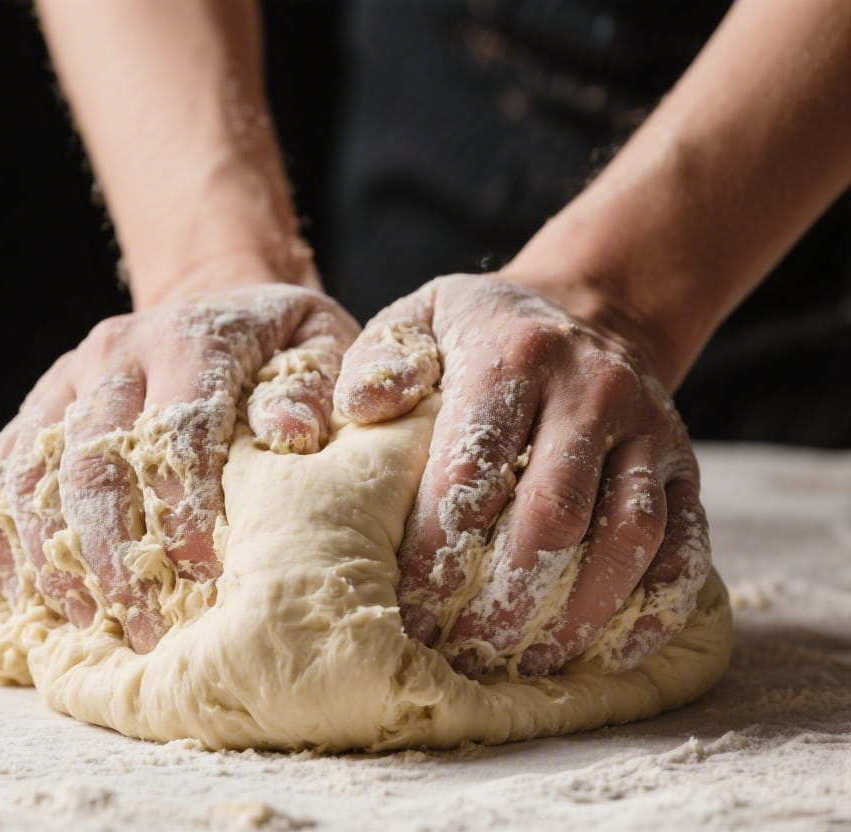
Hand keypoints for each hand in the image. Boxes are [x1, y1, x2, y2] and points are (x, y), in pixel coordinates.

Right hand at [0, 280, 358, 653]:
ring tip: (90, 621)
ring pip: (33, 471)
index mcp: (189, 337)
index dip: (182, 508)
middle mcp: (115, 353)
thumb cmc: (277, 344)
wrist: (214, 301)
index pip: (175, 428)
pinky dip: (3, 537)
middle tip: (142, 624)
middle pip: (93, 458)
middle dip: (113, 550)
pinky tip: (29, 595)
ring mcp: (65, 380)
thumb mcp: (319, 344)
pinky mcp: (36, 407)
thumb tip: (290, 433)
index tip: (203, 576)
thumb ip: (313, 386)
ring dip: (53, 553)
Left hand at [335, 273, 710, 676]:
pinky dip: (655, 606)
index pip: (472, 472)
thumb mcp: (421, 317)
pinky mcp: (685, 465)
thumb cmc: (480, 333)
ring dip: (578, 614)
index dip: (440, 552)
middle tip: (465, 655)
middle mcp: (591, 391)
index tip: (410, 610)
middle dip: (504, 598)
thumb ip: (383, 357)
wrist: (585, 310)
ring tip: (528, 666)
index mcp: (514, 357)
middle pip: (554, 514)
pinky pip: (686, 544)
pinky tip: (611, 651)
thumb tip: (364, 408)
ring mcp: (649, 430)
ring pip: (628, 536)